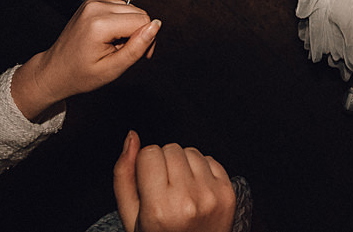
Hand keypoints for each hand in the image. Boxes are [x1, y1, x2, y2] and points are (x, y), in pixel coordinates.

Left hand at [9, 0, 160, 121]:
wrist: (55, 70)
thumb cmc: (79, 74)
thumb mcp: (113, 68)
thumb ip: (137, 47)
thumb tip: (155, 26)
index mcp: (99, 23)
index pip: (143, 21)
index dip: (146, 40)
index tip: (138, 56)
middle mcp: (96, 7)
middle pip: (139, 12)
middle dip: (139, 33)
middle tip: (125, 53)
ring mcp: (93, 3)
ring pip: (132, 9)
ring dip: (130, 28)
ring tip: (115, 46)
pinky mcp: (93, 3)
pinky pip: (121, 8)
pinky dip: (121, 23)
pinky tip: (111, 37)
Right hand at [114, 132, 234, 231]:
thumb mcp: (130, 216)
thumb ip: (123, 176)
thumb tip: (132, 137)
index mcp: (158, 208)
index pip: (150, 153)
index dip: (146, 167)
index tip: (148, 186)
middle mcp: (187, 201)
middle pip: (171, 149)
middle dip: (164, 164)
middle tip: (165, 191)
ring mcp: (211, 197)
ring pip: (191, 151)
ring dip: (183, 166)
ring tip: (180, 192)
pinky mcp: (228, 194)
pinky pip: (210, 159)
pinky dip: (201, 171)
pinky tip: (196, 192)